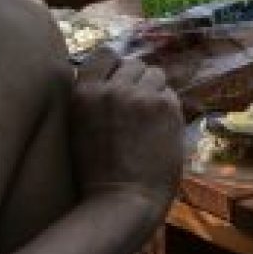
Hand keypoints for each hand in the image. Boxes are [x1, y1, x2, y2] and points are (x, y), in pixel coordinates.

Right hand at [64, 48, 183, 208]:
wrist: (122, 199)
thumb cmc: (97, 172)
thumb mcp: (81, 127)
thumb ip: (95, 99)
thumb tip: (113, 77)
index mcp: (83, 94)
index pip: (104, 54)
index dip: (114, 65)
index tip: (117, 79)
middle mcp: (111, 89)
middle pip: (134, 63)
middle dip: (137, 80)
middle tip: (136, 106)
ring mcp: (141, 96)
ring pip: (156, 74)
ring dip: (154, 90)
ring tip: (148, 117)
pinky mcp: (166, 107)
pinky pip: (171, 94)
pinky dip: (168, 107)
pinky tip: (160, 129)